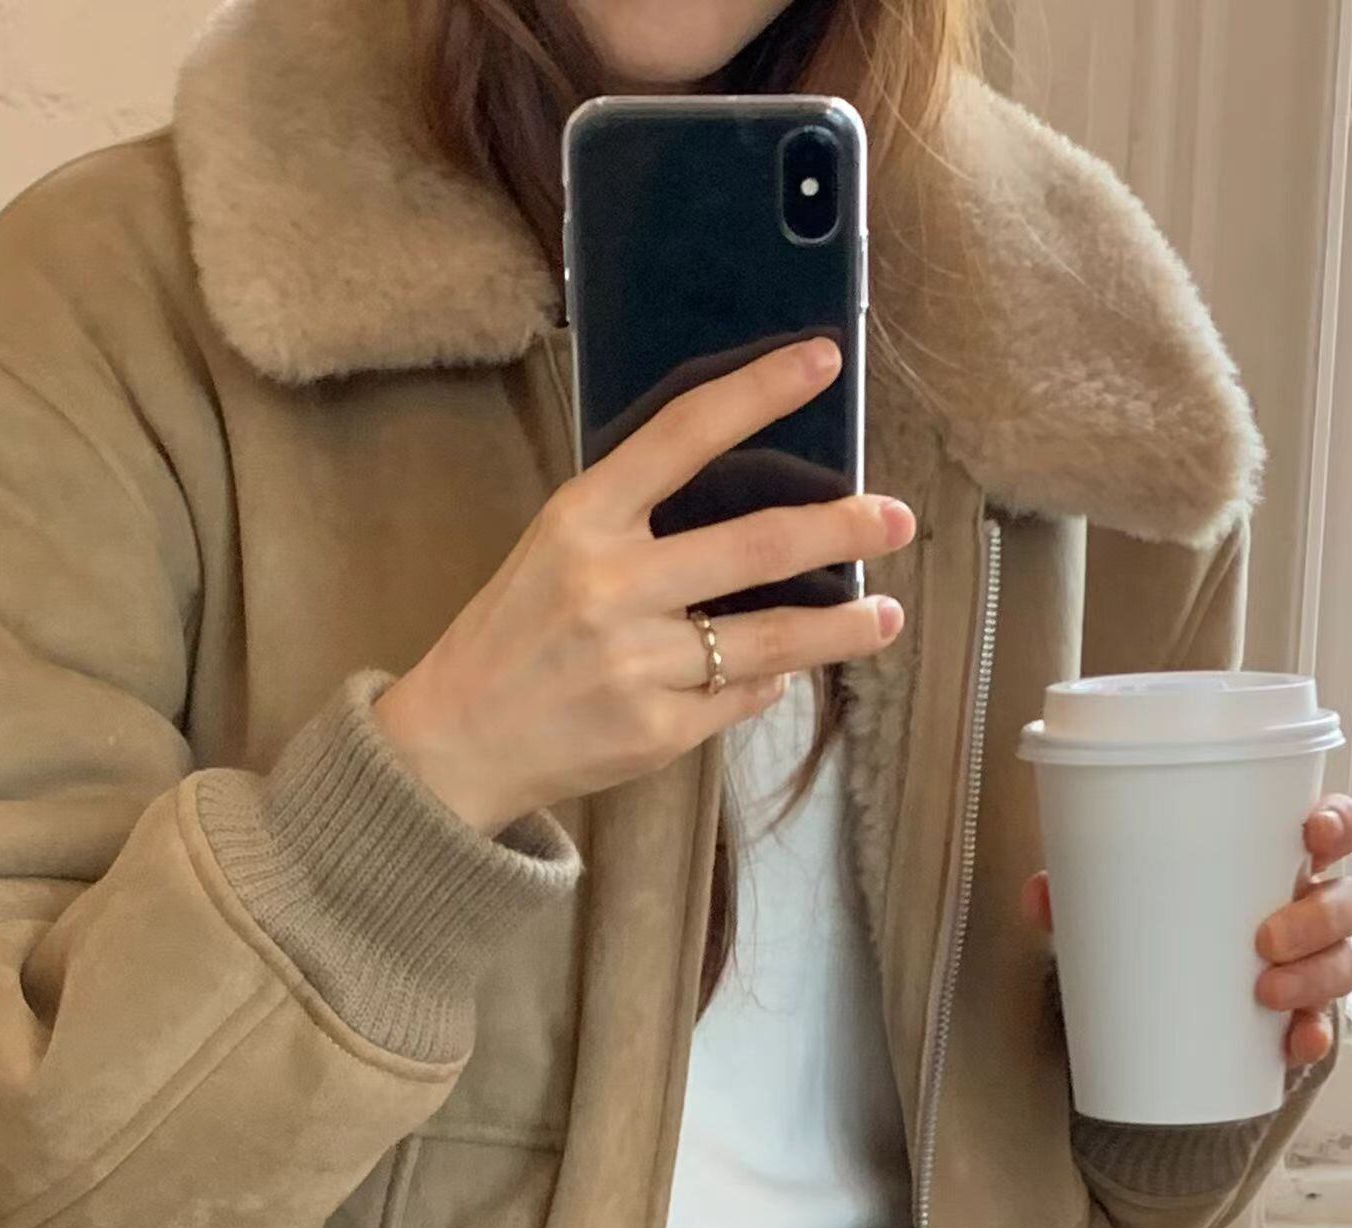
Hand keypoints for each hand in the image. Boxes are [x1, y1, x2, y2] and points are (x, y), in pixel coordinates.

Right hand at [373, 338, 914, 836]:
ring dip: (841, 628)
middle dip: (842, 529)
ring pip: (771, 640)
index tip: (822, 360)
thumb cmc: (513, 635)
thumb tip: (750, 515)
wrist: (455, 742)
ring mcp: (637, 663)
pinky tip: (781, 674)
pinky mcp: (654, 730)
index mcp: (583, 520)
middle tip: (897, 518)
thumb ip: (638, 522)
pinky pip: (739, 697)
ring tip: (886, 616)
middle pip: (758, 545)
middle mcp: (612, 586)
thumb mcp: (555, 550)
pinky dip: (766, 683)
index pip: (684, 434)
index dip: (760, 391)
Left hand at [1021, 795, 1351, 1071]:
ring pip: (1344, 962)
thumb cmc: (1152, 930)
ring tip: (1266, 991)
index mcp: (1274, 863)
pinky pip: (1321, 1029)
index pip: (1334, 827)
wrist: (1147, 1013)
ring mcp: (1309, 966)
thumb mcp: (1115, 906)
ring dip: (1315, 976)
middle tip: (1265, 939)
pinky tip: (1293, 1043)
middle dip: (1318, 917)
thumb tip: (1040, 896)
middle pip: (1348, 901)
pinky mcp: (1296, 1020)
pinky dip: (1311, 1036)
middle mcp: (1305, 910)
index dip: (1338, 823)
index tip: (1312, 833)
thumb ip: (1079, 894)